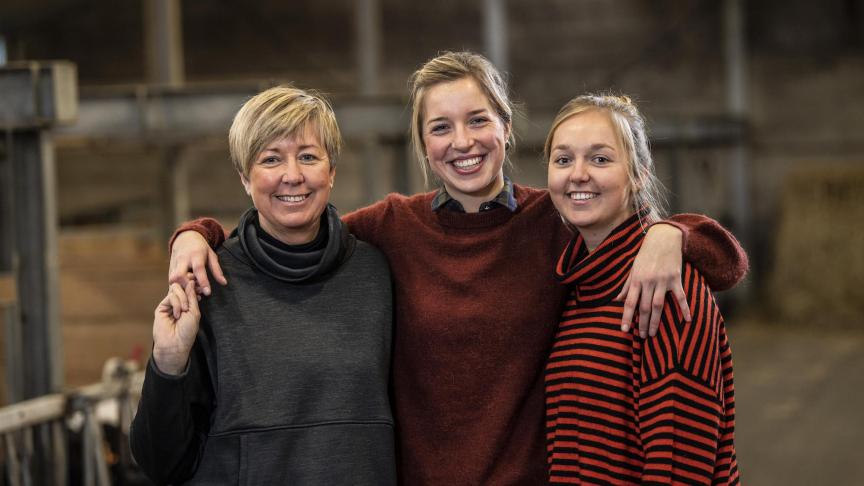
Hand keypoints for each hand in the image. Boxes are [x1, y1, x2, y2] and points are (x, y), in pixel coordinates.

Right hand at [152, 281, 200, 374]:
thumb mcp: (194, 312)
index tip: (200, 285)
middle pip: (182, 285)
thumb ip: (192, 296)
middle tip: (195, 295)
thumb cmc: (187, 331)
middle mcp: (179, 302)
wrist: (175, 344)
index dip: (194, 284)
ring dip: (183, 298)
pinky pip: (170, 296)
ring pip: (176, 289)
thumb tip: (191, 281)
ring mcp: (170, 304)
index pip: (190, 287)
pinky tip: (177, 314)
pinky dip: (176, 303)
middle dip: (189, 288)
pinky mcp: (161, 307)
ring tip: (184, 310)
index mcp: (189, 303)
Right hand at [169, 231, 226, 295]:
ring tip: (191, 292)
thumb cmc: (201, 248)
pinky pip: (171, 280)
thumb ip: (217, 270)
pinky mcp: (170, 268)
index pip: (198, 269)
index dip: (203, 282)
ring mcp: (174, 264)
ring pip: (173, 279)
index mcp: (196, 255)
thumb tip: (224, 283)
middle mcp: (183, 259)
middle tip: (196, 292)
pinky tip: (185, 292)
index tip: (207, 293)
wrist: (185, 238)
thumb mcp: (211, 255)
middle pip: (180, 275)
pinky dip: (177, 288)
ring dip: (181, 288)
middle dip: (186, 286)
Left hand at [615, 223, 691, 337]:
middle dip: (643, 323)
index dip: (626, 317)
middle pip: (644, 307)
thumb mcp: (633, 269)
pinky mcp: (675, 278)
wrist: (663, 238)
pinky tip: (687, 320)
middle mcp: (648, 281)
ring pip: (659, 305)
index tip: (624, 330)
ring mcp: (663, 281)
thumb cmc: (646, 255)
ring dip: (656, 321)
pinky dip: (684, 308)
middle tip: (643, 336)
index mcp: (636, 279)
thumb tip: (617, 300)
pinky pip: (680, 297)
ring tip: (653, 333)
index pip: (629, 302)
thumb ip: (626, 286)